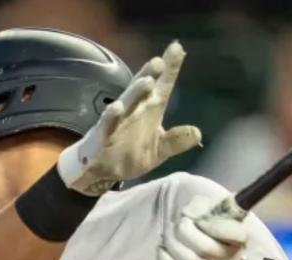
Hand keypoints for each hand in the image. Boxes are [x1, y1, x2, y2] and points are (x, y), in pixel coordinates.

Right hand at [58, 42, 200, 195]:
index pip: (162, 86)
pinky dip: (110, 117)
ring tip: (146, 81)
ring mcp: (116, 123)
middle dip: (149, 74)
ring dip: (134, 92)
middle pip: (142, 90)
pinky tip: (116, 108)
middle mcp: (133, 111)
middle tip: (159, 61)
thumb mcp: (159, 151)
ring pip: (126, 103)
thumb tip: (198, 134)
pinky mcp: (101, 137)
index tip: (177, 48)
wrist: (100, 173)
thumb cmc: (128, 155)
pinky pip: (105, 125)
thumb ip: (177, 141)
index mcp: (149, 110)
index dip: (170, 69)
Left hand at [157, 194, 247, 259]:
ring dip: (171, 242)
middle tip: (178, 222)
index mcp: (239, 241)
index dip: (214, 225)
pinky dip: (164, 256)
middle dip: (184, 230)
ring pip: (187, 259)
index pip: (236, 234)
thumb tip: (191, 207)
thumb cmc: (213, 240)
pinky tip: (162, 247)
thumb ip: (206, 209)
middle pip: (204, 247)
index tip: (199, 218)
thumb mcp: (216, 221)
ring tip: (168, 232)